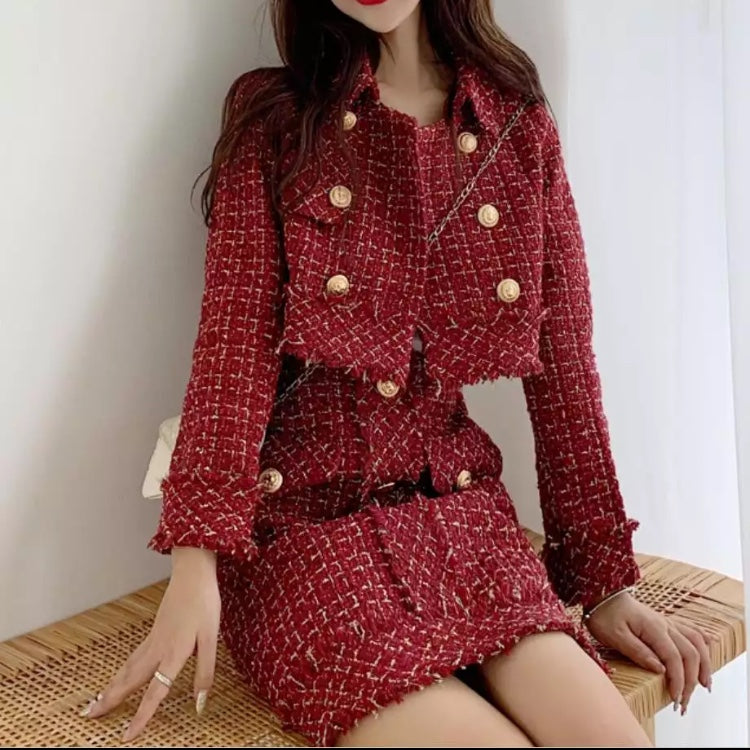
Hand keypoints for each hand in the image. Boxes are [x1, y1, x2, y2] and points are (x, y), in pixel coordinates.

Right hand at [81, 547, 220, 741]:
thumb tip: (199, 703)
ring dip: (112, 686)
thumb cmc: (204, 603)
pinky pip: (133, 656)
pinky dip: (122, 670)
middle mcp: (158, 648)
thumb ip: (205, 671)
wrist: (192, 573)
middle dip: (110, 700)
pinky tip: (121, 675)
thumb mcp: (211, 638)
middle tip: (89, 717)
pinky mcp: (154, 630)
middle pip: (130, 680)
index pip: (154, 692)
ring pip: (128, 667)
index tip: (127, 736)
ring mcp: (153, 638)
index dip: (142, 716)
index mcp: (173, 653)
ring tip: (96, 702)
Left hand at [584, 592, 712, 714]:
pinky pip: (690, 630)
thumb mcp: (614, 636)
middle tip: (684, 702)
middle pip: (690, 653)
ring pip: (696, 642)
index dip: (678, 680)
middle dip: (692, 680)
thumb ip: (637, 652)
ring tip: (705, 685)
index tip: (674, 699)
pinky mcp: (664, 623)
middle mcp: (665, 624)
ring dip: (704, 664)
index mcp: (653, 628)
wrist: (601, 594)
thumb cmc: (604, 615)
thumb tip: (660, 669)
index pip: (674, 658)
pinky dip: (703, 642)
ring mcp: (666, 622)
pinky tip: (710, 648)